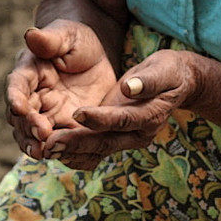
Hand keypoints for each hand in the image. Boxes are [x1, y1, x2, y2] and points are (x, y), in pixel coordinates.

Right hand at [5, 21, 117, 163]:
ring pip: (34, 134)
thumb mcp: (66, 35)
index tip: (18, 107)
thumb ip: (49, 39)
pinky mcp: (66, 126)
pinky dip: (59, 150)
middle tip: (40, 133)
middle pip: (22, 117)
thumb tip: (30, 34)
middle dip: (28, 126)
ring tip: (42, 153)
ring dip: (36, 144)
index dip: (15, 97)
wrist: (95, 55)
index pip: (17, 85)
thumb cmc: (76, 39)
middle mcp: (32, 97)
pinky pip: (59, 142)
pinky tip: (64, 156)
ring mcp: (47, 114)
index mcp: (28, 72)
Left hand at [43, 49, 200, 167]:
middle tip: (50, 143)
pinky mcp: (114, 138)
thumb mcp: (164, 69)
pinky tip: (52, 149)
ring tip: (44, 149)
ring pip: (96, 151)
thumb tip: (131, 88)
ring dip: (71, 152)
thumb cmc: (168, 72)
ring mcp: (125, 139)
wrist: (176, 84)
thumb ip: (149, 80)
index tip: (77, 113)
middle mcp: (138, 134)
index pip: (122, 119)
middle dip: (77, 143)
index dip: (100, 118)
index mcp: (150, 116)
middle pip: (105, 142)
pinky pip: (93, 150)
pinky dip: (73, 152)